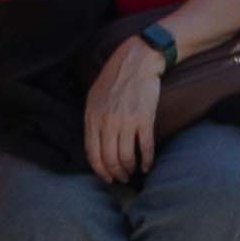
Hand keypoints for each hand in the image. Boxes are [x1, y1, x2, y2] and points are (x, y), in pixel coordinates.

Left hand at [83, 27, 163, 186]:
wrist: (136, 62)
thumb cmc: (114, 78)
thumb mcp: (93, 97)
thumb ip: (92, 120)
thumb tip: (94, 142)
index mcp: (92, 118)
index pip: (92, 153)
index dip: (99, 170)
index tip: (106, 177)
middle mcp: (107, 123)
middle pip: (109, 159)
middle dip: (115, 174)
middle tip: (121, 178)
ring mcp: (126, 122)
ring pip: (126, 157)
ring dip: (129, 169)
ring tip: (132, 172)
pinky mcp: (144, 119)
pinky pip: (145, 147)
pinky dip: (147, 161)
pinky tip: (147, 166)